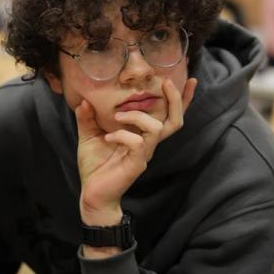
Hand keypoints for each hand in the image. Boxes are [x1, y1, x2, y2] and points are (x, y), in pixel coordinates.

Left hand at [78, 77, 196, 225]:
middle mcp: (148, 144)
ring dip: (136, 116)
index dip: (182, 100)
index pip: (168, 116)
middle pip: (175, 121)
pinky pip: (138, 143)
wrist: (92, 194)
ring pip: (156, 128)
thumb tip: (84, 100)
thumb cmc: (95, 166)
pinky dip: (122, 134)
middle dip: (176, 100)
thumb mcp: (88, 136)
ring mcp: (144, 154)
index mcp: (142, 135)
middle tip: (166, 82)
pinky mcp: (136, 164)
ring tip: (117, 116)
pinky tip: (108, 137)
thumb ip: (88, 118)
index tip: (189, 79)